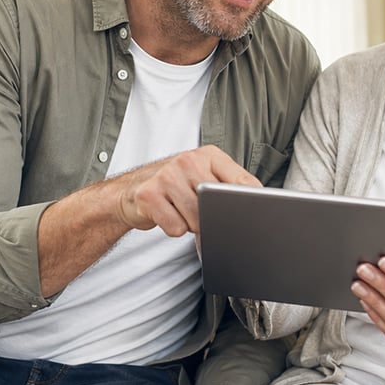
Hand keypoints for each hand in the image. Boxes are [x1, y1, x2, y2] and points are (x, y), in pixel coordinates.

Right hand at [115, 144, 260, 237]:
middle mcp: (188, 160)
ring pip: (197, 219)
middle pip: (219, 205)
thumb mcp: (202, 177)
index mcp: (208, 155)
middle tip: (202, 213)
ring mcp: (167, 175)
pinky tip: (166, 215)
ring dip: (191, 225)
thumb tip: (254, 209)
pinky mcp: (149, 194)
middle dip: (213, 218)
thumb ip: (226, 187)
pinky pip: (176, 228)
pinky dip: (173, 229)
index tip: (253, 216)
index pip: (243, 181)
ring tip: (180, 211)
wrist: (130, 190)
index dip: (250, 203)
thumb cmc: (173, 186)